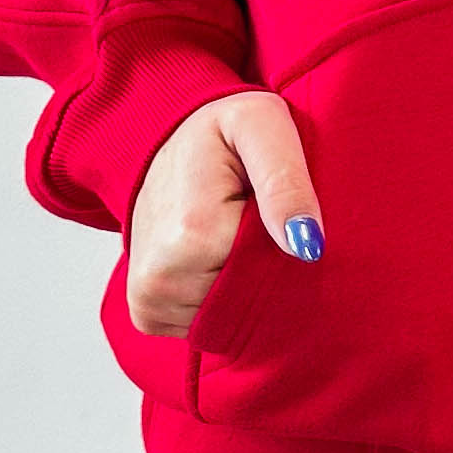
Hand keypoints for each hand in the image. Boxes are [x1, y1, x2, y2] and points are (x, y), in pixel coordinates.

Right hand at [126, 92, 323, 336]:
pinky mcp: (145, 311)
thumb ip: (286, 183)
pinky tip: (213, 259)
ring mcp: (148, 300)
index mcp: (192, 236)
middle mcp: (158, 279)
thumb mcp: (262, 127)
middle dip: (264, 270)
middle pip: (249, 304)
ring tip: (229, 235)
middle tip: (252, 220)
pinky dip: (218, 299)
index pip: (272, 277)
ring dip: (241, 286)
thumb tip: (307, 246)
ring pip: (229, 319)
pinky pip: (202, 326)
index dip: (285, 248)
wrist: (165, 139)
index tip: (272, 212)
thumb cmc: (219, 129)